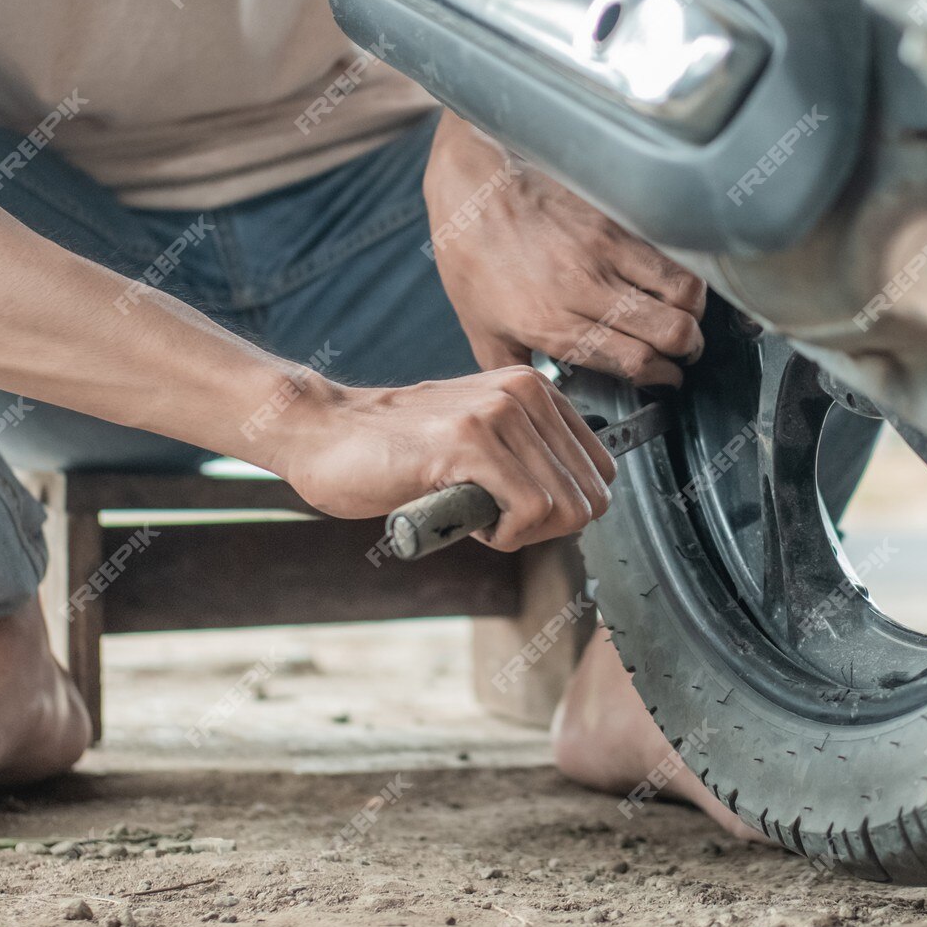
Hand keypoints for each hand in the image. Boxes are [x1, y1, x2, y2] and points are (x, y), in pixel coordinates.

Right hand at [274, 367, 616, 551]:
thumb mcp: (482, 438)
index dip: (563, 508)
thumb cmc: (395, 448)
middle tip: (492, 518)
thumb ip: (530, 455)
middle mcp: (526, 393)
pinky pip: (529, 512)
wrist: (324, 433)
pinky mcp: (470, 442)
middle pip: (591, 496)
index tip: (514, 509)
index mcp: (535, 390)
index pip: (603, 472)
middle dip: (546, 527)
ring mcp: (499, 414)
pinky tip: (463, 519)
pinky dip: (502, 536)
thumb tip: (584, 503)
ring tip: (471, 512)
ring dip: (520, 533)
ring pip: (567, 508)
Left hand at [423, 113, 707, 386]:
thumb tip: (546, 397)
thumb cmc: (472, 258)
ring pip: (683, 291)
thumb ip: (517, 369)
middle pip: (671, 331)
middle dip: (688, 350)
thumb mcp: (481, 330)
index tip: (665, 378)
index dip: (662, 377)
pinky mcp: (614, 220)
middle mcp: (585, 289)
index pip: (636, 361)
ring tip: (685, 316)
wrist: (473, 188)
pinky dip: (681, 272)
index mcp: (553, 324)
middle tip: (682, 351)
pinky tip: (670, 282)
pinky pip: (669, 252)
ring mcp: (604, 250)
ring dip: (693, 311)